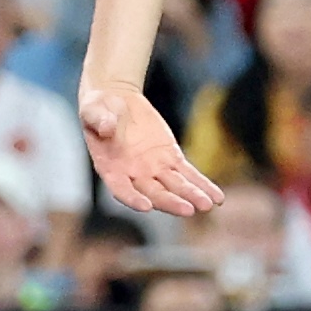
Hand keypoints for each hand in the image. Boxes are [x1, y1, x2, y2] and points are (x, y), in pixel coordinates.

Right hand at [83, 89, 222, 216]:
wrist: (117, 101)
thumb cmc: (98, 108)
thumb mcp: (93, 109)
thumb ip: (99, 120)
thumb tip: (108, 127)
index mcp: (111, 169)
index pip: (121, 190)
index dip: (132, 199)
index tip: (145, 207)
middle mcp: (134, 175)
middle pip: (154, 193)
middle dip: (171, 202)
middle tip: (188, 210)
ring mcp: (155, 168)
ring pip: (176, 186)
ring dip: (192, 196)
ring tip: (208, 204)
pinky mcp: (171, 158)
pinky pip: (189, 174)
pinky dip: (202, 185)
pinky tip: (217, 197)